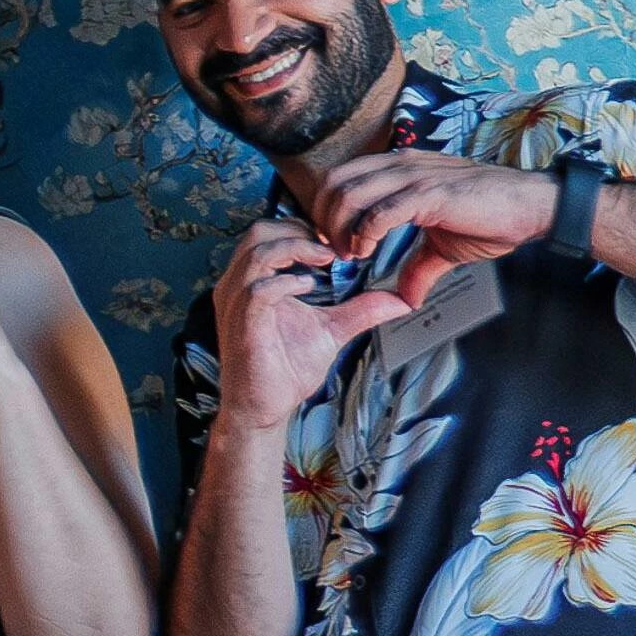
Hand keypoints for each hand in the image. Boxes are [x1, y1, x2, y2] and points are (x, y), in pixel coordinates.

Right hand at [205, 217, 409, 432]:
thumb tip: (400, 300)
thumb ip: (361, 309)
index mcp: (253, 282)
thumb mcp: (332, 330)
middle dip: (300, 231)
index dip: (303, 228)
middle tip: (333, 245)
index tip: (335, 240)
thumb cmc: (285, 369)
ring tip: (326, 259)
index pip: (269, 233)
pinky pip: (259, 289)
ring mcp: (236, 303)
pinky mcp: (243, 323)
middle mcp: (238, 286)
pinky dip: (287, 282)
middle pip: (259, 232)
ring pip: (257, 252)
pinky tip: (310, 288)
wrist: (264, 406)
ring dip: (296, 249)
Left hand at [305, 150, 553, 307]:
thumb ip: (418, 267)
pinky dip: (364, 234)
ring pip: (350, 194)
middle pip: (334, 183)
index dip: (326, 209)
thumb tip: (407, 298)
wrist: (532, 207)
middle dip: (324, 219)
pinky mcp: (430, 194)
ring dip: (340, 229)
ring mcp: (415, 177)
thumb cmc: (492, 218)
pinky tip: (367, 251)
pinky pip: (380, 212)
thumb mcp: (443, 247)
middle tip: (335, 250)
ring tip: (350, 254)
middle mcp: (401, 166)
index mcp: (399, 168)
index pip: (340, 177)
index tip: (331, 240)